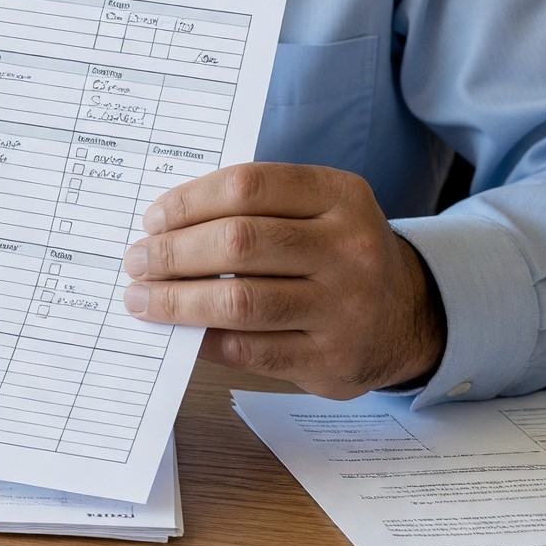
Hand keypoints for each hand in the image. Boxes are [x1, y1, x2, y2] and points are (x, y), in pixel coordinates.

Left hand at [120, 163, 443, 397]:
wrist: (408, 315)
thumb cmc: (337, 254)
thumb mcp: (319, 210)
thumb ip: (256, 208)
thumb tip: (164, 228)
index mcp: (341, 196)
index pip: (248, 186)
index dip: (189, 201)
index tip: (153, 219)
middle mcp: (349, 248)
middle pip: (239, 242)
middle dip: (173, 253)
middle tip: (137, 261)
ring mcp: (344, 307)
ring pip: (239, 301)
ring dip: (176, 301)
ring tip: (143, 299)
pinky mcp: (331, 359)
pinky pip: (250, 349)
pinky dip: (204, 340)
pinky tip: (181, 332)